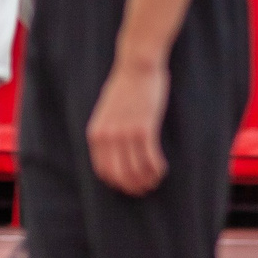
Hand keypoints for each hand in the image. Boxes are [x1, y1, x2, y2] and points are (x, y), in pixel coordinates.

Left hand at [86, 55, 169, 194]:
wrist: (135, 68)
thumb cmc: (123, 89)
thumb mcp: (105, 112)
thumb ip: (106, 132)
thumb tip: (114, 155)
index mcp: (95, 133)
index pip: (103, 170)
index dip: (118, 183)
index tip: (129, 187)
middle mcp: (107, 136)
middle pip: (120, 175)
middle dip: (134, 187)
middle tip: (146, 189)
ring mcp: (125, 133)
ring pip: (137, 171)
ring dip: (148, 180)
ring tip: (155, 179)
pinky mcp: (144, 129)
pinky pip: (151, 159)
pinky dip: (157, 169)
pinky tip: (162, 168)